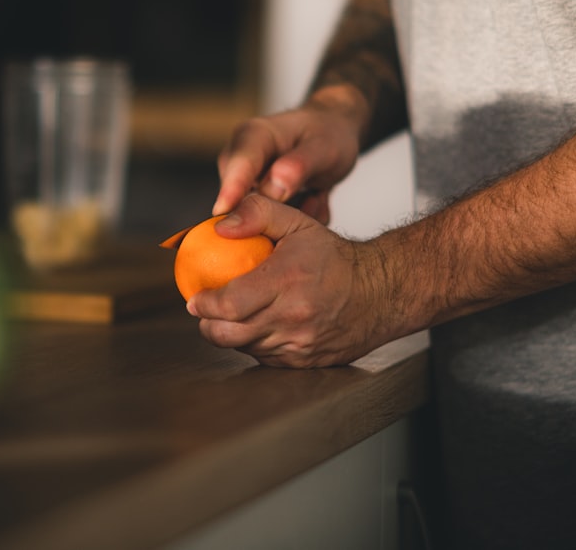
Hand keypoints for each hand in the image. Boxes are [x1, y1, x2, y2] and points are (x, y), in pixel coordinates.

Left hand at [187, 194, 390, 367]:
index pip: (229, 304)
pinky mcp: (304, 362)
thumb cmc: (334, 257)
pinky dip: (254, 344)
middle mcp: (293, 317)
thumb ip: (257, 213)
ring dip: (230, 334)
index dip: (203, 304)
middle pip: (228, 334)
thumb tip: (219, 227)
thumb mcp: (297, 222)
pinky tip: (257, 327)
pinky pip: (265, 358)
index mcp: (287, 280)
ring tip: (230, 317)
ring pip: (245, 348)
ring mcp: (299, 344)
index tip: (194, 298)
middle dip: (207, 325)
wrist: (380, 291)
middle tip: (203, 311)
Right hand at [213, 85, 367, 222]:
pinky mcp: (249, 198)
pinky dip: (289, 220)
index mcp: (253, 135)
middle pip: (237, 195)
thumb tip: (272, 187)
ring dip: (286, 215)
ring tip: (315, 195)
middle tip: (311, 199)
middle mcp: (239, 157)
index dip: (231, 189)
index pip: (240, 164)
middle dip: (269, 212)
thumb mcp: (325, 147)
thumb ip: (300, 165)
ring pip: (251, 212)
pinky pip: (263, 220)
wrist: (330, 133)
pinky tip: (310, 200)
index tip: (222, 211)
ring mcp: (241, 179)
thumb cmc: (327, 134)